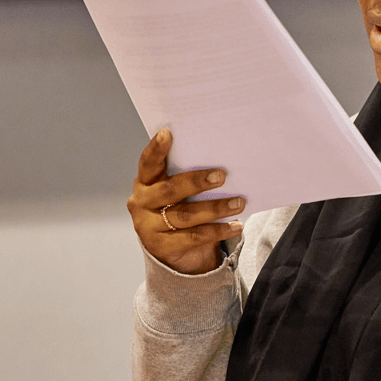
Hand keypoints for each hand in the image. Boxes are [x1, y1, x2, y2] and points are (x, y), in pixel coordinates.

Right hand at [128, 129, 244, 274]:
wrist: (171, 247)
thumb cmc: (178, 205)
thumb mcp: (177, 190)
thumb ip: (187, 174)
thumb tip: (222, 161)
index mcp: (144, 181)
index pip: (147, 162)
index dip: (156, 148)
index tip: (168, 133)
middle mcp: (141, 202)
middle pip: (169, 190)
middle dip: (196, 182)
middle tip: (222, 175)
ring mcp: (148, 227)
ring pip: (185, 216)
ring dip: (215, 208)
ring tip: (239, 202)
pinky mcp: (161, 247)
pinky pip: (194, 238)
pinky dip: (218, 231)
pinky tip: (236, 226)